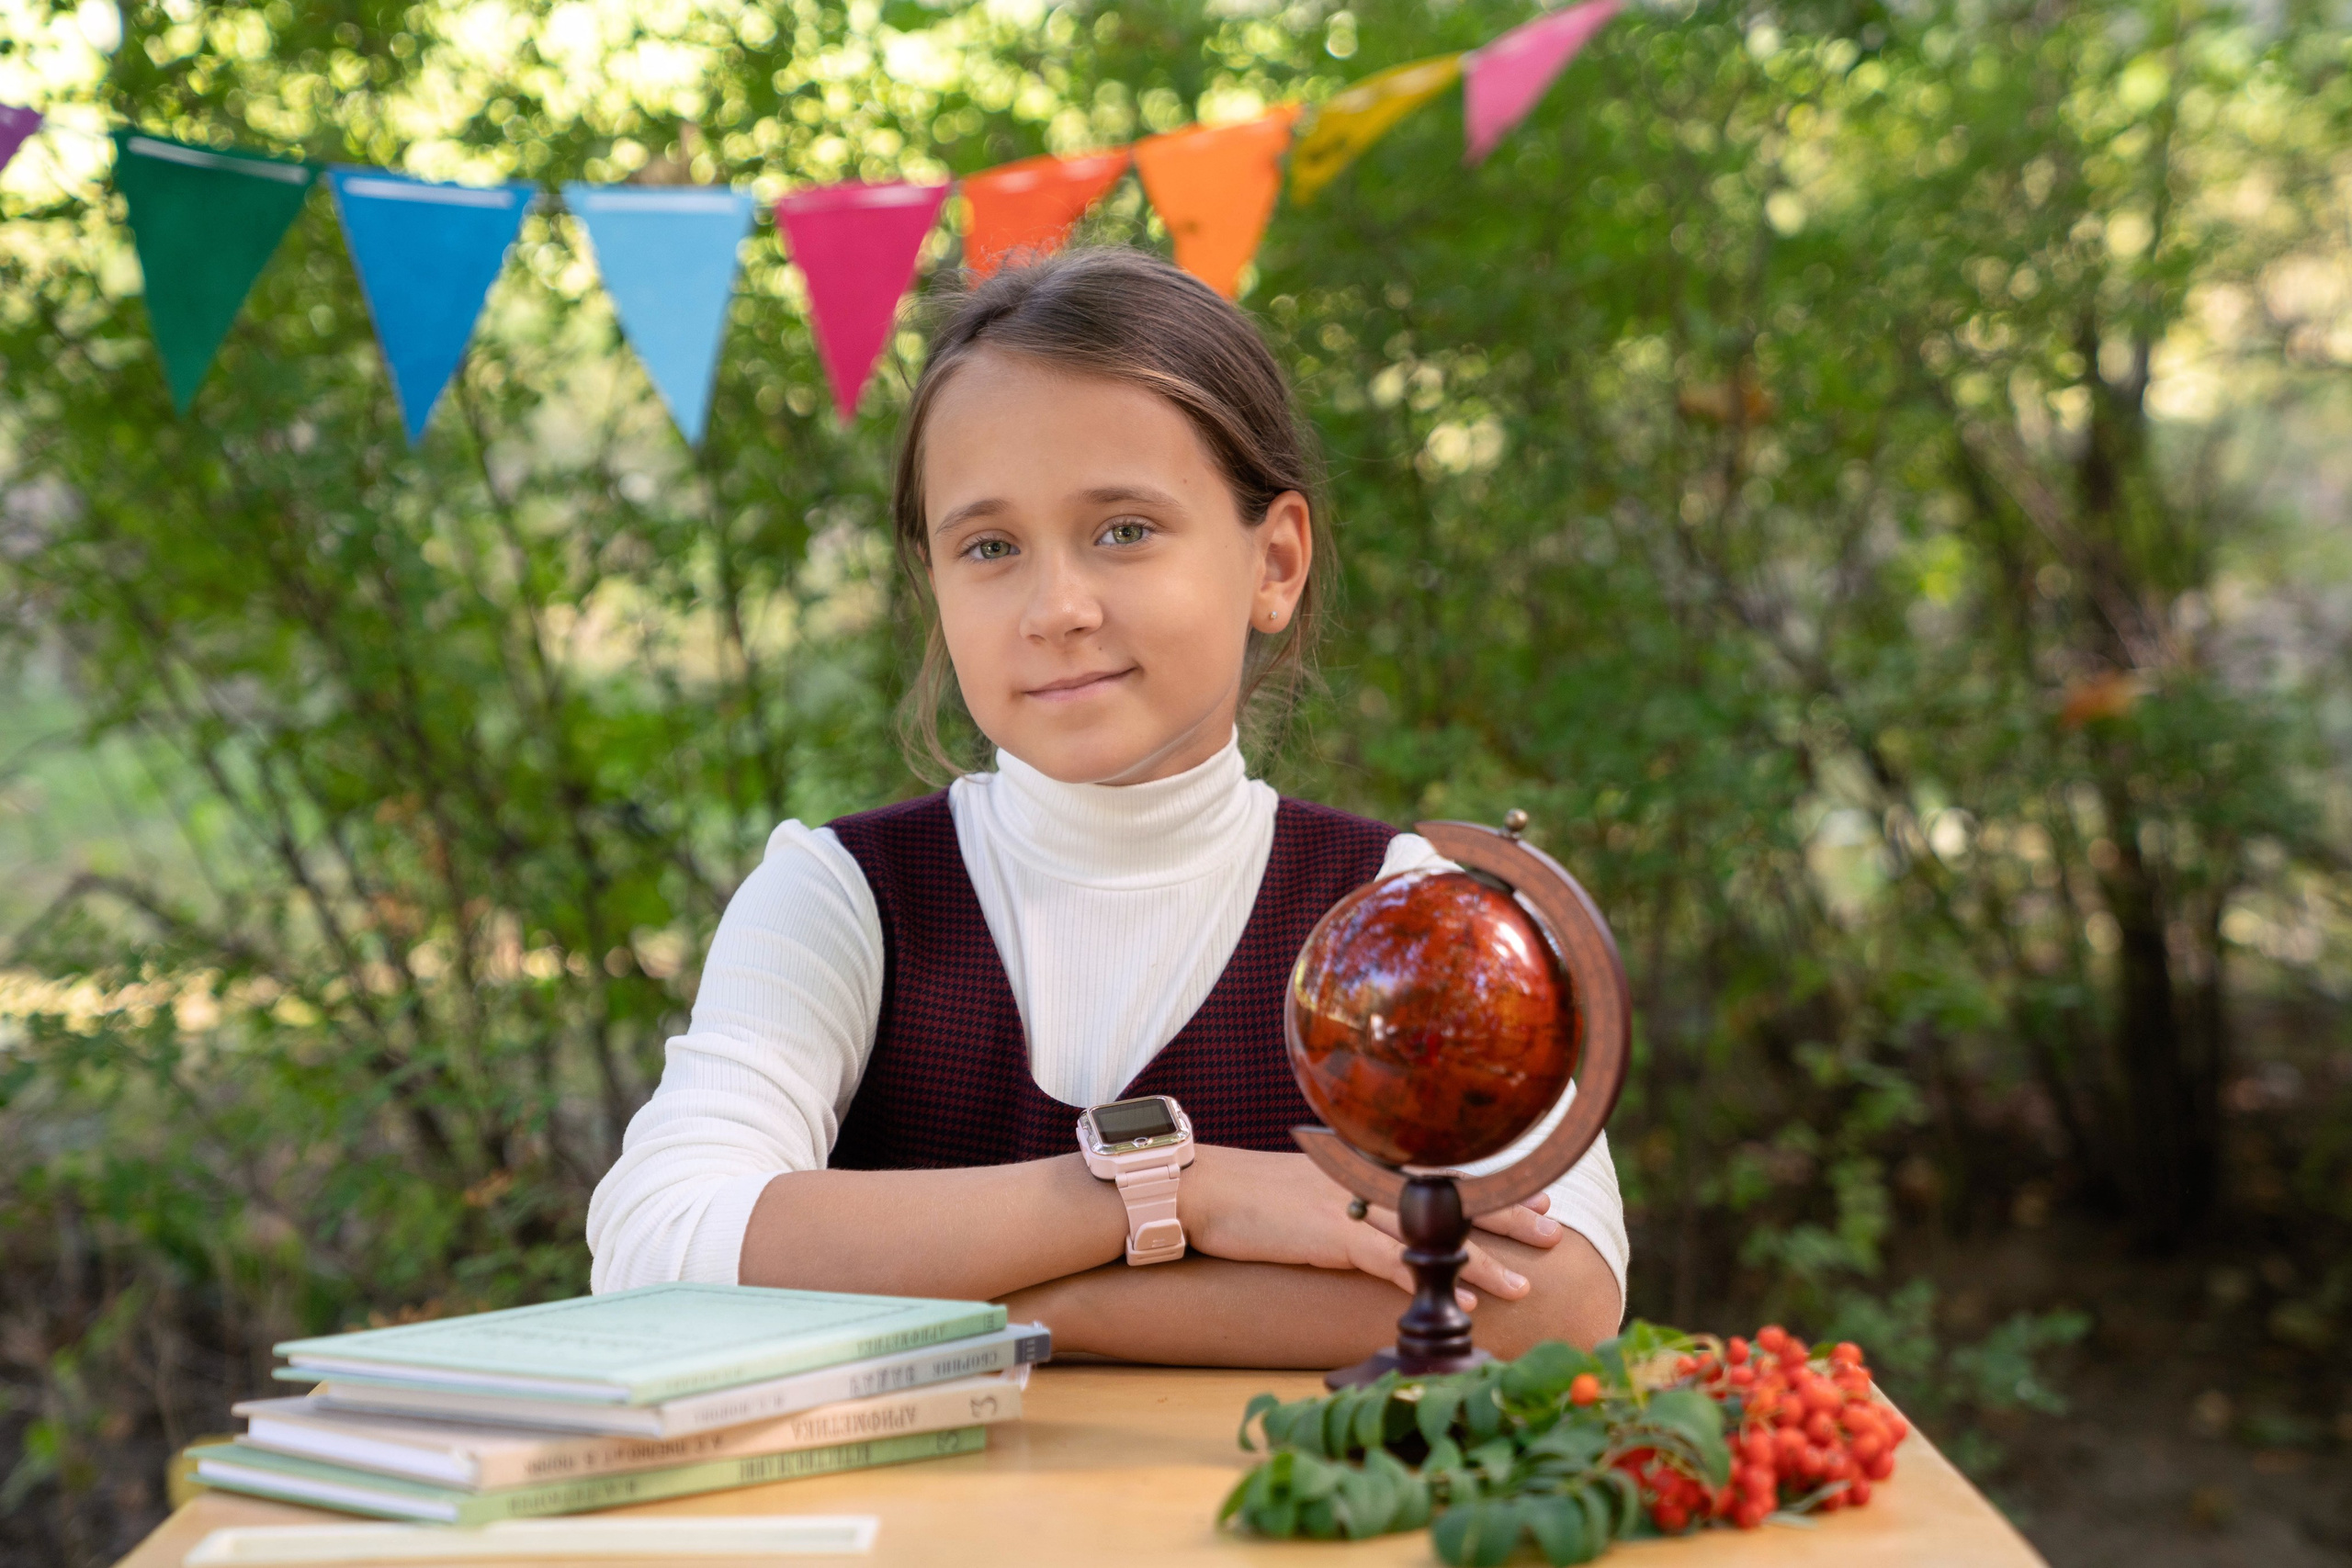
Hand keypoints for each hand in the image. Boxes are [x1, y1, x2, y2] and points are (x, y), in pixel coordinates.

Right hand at [1177, 1146, 1566, 1307]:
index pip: (1441, 1172)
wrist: (1200, 1188)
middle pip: (1449, 1196)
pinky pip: (1389, 1262)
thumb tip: (1370, 1211)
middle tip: (1554, 1228)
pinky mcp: (1329, 1234)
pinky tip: (1461, 1299)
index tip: (1538, 1191)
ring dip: (1481, 1260)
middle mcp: (1365, 1180)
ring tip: (1525, 1282)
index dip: (1493, 1183)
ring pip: (1430, 1234)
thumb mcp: (1306, 1180)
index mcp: (1363, 1165)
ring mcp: (1349, 1206)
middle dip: (1506, 1213)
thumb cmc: (1247, 1191)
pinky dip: (1426, 1280)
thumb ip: (1345, 1189)